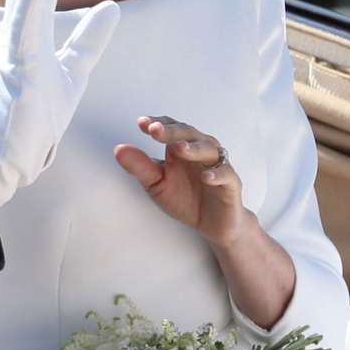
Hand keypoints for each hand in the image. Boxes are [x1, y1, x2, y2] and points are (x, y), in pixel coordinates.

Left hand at [115, 115, 245, 247]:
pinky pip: (226, 174)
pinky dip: (217, 174)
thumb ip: (140, 167)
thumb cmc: (185, 199)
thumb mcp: (156, 184)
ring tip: (178, 149)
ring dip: (193, 148)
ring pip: (208, 148)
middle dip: (171, 131)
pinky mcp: (231, 184)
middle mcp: (200, 150)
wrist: (213, 225)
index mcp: (180, 147)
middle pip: (188, 133)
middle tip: (155, 130)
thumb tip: (118, 149)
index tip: (141, 123)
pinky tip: (206, 176)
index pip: (169, 128)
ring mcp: (217, 165)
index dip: (157, 124)